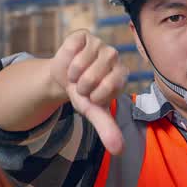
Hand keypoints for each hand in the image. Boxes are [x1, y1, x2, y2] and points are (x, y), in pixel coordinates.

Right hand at [50, 30, 128, 154]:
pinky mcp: (83, 35)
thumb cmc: (84, 95)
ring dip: (72, 74)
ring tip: (76, 74)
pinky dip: (66, 59)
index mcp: (122, 74)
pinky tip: (71, 60)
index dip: (94, 95)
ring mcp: (99, 43)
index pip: (110, 86)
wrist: (64, 79)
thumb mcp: (94, 112)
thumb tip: (119, 151)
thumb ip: (107, 129)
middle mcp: (114, 56)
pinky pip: (71, 49)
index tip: (92, 96)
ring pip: (81, 63)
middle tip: (82, 85)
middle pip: (93, 76)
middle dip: (81, 86)